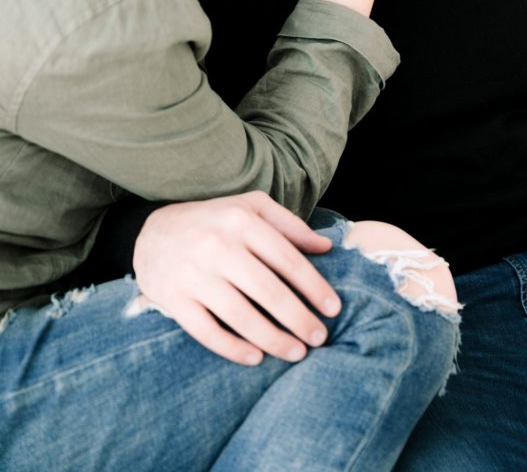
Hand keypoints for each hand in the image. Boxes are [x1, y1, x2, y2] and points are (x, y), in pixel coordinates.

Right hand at [132, 191, 340, 364]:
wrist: (152, 231)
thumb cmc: (213, 220)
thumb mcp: (250, 208)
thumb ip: (289, 226)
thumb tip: (326, 247)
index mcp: (240, 221)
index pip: (286, 259)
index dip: (314, 287)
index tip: (333, 308)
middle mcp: (217, 246)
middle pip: (267, 291)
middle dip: (299, 319)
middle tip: (320, 338)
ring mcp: (193, 273)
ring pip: (240, 316)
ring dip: (273, 339)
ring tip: (296, 353)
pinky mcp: (173, 298)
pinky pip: (207, 331)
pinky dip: (232, 348)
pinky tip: (255, 358)